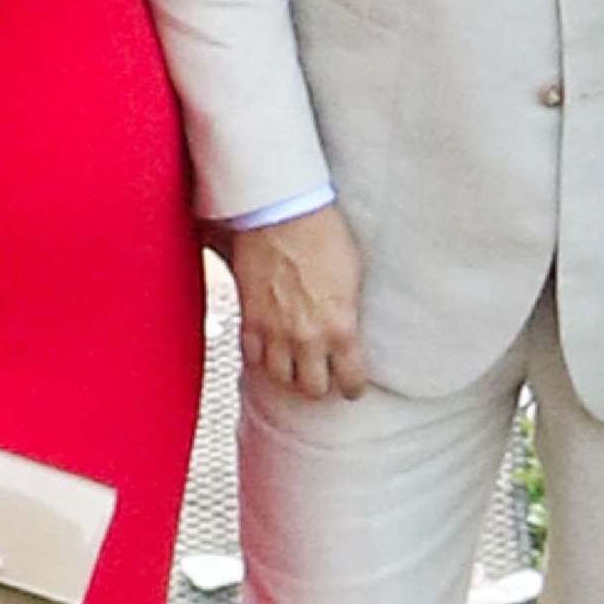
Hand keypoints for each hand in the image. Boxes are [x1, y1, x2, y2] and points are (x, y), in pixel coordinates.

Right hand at [227, 208, 369, 401]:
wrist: (282, 213)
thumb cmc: (322, 234)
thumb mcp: (352, 278)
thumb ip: (347, 313)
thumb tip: (348, 329)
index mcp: (341, 327)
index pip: (350, 381)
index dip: (352, 385)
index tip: (351, 383)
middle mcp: (307, 337)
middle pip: (311, 389)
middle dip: (319, 384)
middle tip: (322, 374)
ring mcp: (275, 331)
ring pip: (279, 378)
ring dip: (288, 372)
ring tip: (293, 363)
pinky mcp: (250, 319)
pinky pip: (252, 356)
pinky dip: (260, 356)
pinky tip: (268, 349)